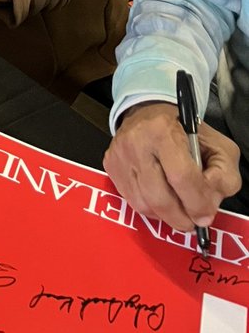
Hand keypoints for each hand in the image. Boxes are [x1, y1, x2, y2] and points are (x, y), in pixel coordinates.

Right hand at [104, 102, 241, 232]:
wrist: (149, 111)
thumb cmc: (185, 131)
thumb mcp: (217, 145)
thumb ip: (222, 175)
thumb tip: (207, 205)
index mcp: (164, 130)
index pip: (182, 177)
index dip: (196, 203)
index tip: (205, 214)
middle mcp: (136, 142)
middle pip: (159, 197)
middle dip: (181, 217)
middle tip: (192, 221)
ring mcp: (119, 154)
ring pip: (143, 204)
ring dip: (165, 215)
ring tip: (178, 209)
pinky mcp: (111, 165)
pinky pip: (131, 201)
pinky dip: (150, 207)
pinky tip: (161, 199)